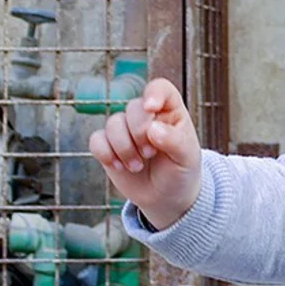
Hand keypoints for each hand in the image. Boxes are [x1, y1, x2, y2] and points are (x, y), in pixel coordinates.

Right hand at [88, 78, 202, 229]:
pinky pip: (96, 140)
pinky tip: (120, 166)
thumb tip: (153, 129)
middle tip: (150, 154)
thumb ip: (175, 141)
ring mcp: (125, 129)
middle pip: (133, 108)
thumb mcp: (187, 157)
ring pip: (113, 123)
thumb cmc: (181, 171)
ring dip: (124, 148)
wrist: (166, 197)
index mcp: (170, 111)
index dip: (153, 94)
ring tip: (138, 166)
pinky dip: (106, 154)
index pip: (160, 88)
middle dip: (139, 133)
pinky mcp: (108, 145)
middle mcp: (146, 116)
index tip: (151, 108)